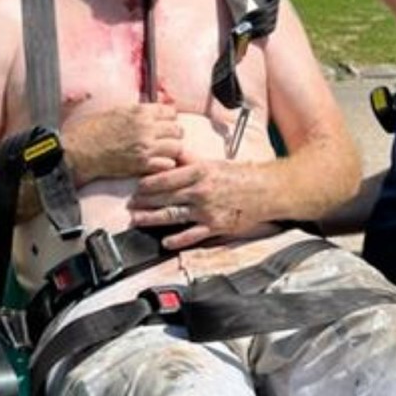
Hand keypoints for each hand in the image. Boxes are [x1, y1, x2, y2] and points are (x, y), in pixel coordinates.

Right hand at [63, 104, 182, 181]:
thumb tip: (152, 109)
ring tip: (161, 153)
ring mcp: (146, 146)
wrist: (80, 150)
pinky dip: (165, 165)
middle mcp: (146, 127)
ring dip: (171, 150)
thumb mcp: (116, 110)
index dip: (169, 118)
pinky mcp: (142, 164)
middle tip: (165, 140)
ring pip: (177, 147)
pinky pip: (168, 164)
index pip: (170, 111)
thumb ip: (137, 110)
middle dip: (173, 135)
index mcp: (139, 111)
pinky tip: (156, 164)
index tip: (165, 124)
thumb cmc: (92, 130)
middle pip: (177, 129)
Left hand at [127, 150, 259, 249]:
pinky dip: (177, 239)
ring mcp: (207, 210)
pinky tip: (165, 241)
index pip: (167, 178)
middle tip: (130, 205)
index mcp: (200, 172)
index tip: (137, 187)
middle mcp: (201, 191)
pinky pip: (192, 235)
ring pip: (173, 215)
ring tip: (137, 220)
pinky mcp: (215, 226)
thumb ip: (191, 160)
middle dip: (144, 202)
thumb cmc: (239, 176)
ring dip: (152, 218)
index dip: (148, 183)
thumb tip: (172, 153)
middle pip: (165, 197)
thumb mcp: (214, 163)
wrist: (265, 190)